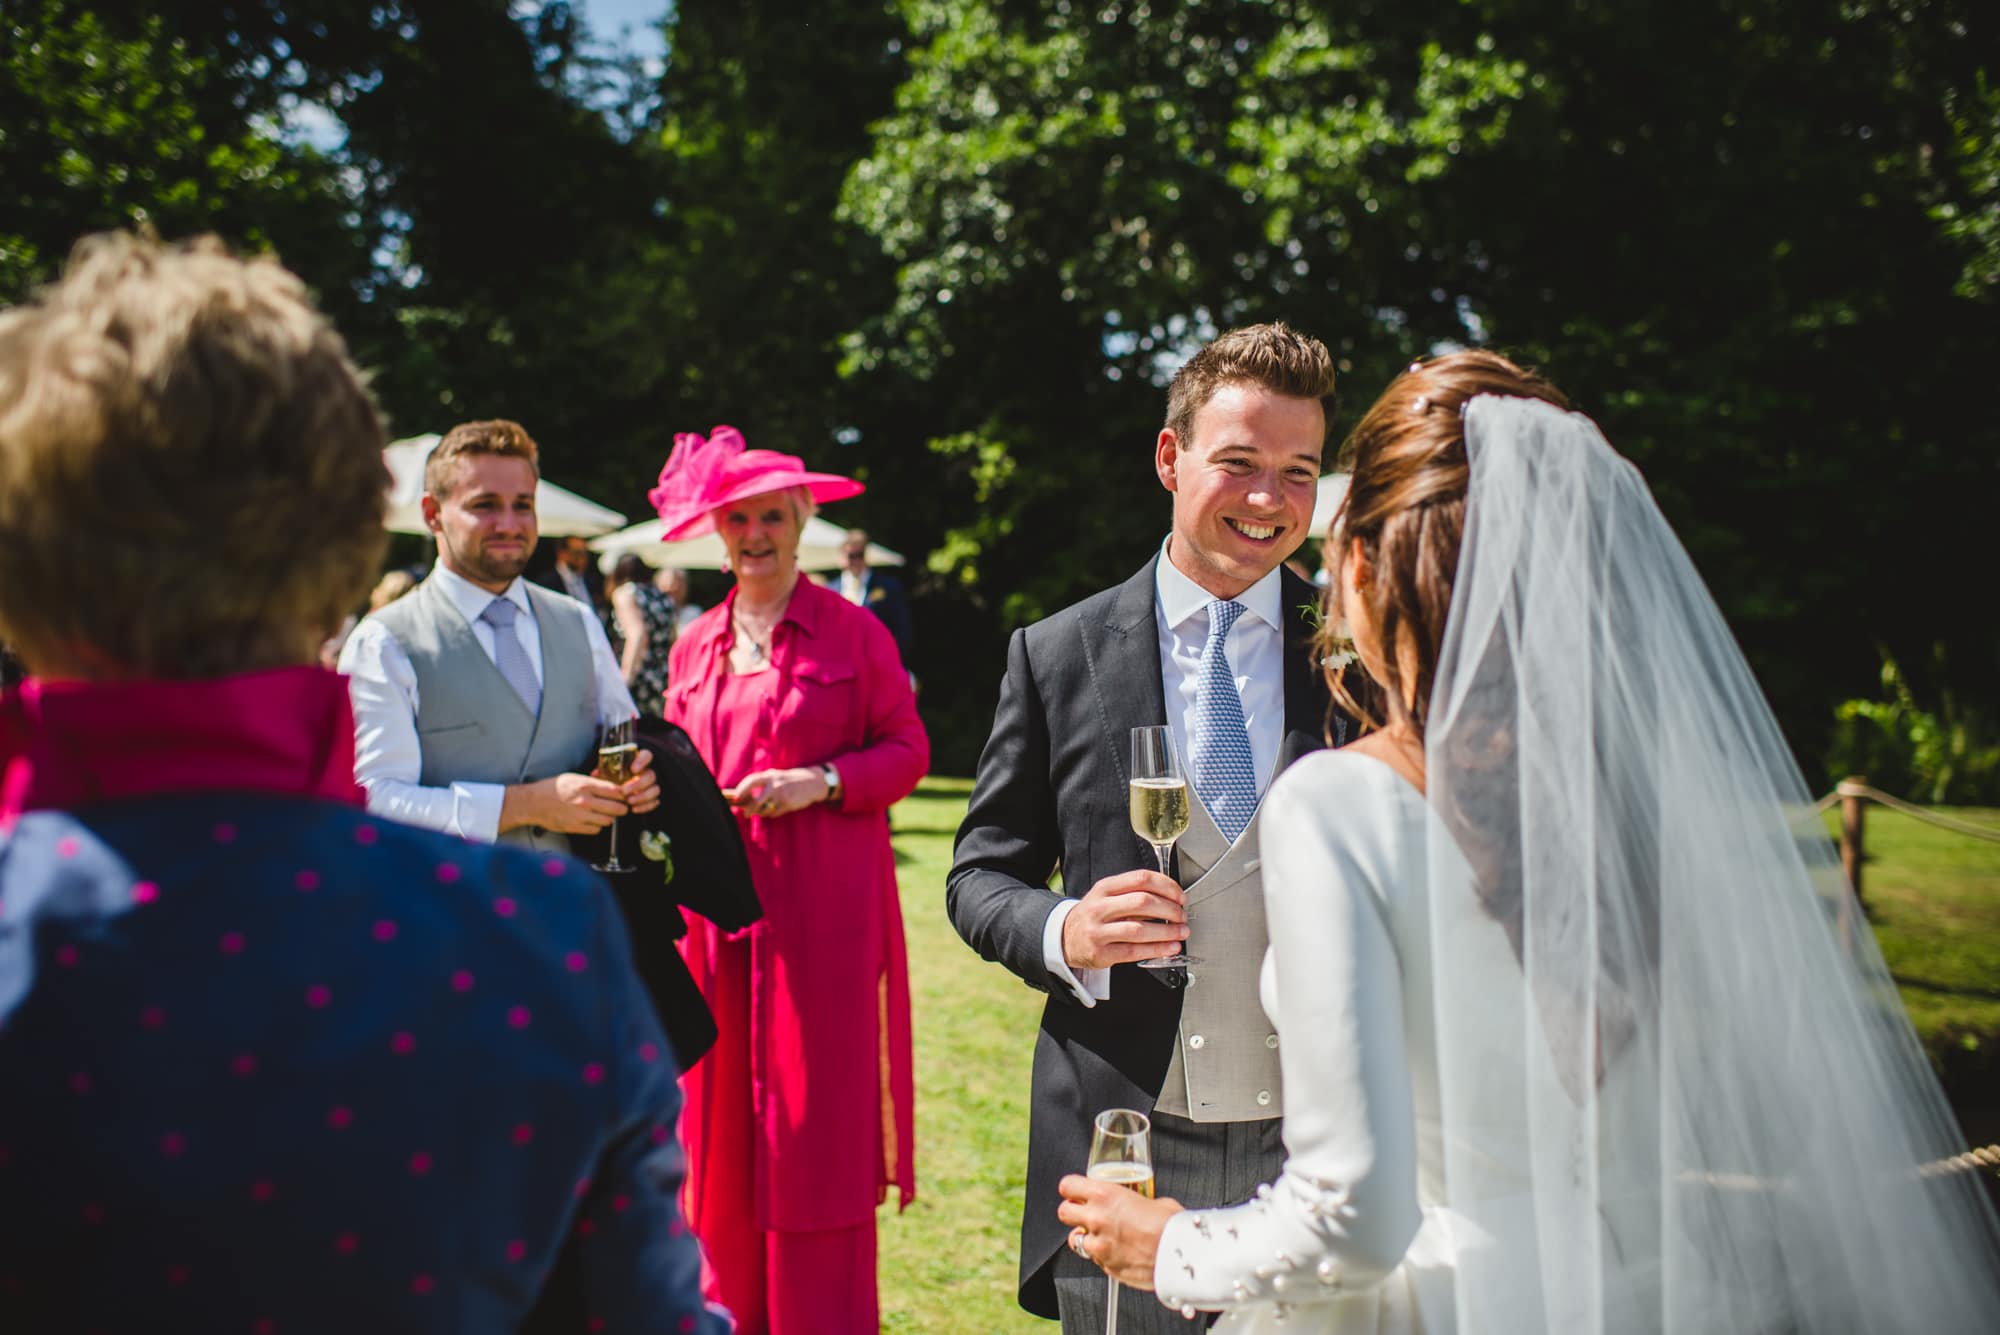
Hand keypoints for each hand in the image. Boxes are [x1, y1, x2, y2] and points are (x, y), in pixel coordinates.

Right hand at [500, 772, 627, 835]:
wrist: (533, 803)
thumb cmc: (552, 788)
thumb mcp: (573, 778)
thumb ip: (592, 782)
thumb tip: (610, 785)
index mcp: (585, 786)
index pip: (615, 791)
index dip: (623, 794)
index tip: (624, 795)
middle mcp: (585, 801)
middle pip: (617, 808)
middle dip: (622, 808)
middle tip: (621, 807)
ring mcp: (580, 816)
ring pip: (608, 821)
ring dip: (609, 818)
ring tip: (604, 813)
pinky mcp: (575, 827)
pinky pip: (596, 830)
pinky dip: (596, 826)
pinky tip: (591, 820)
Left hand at [603, 744, 659, 814]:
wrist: (615, 792)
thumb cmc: (611, 778)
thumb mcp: (607, 773)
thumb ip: (604, 771)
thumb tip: (595, 773)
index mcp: (638, 762)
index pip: (646, 756)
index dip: (642, 762)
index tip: (633, 769)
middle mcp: (647, 772)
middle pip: (651, 775)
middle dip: (638, 784)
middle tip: (624, 791)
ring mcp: (651, 786)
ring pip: (655, 789)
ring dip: (642, 796)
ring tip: (629, 801)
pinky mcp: (653, 798)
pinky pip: (654, 802)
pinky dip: (645, 806)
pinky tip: (634, 809)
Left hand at [723, 766, 829, 818]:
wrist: (813, 782)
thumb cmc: (790, 780)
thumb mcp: (777, 776)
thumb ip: (763, 783)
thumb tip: (746, 797)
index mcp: (770, 775)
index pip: (751, 781)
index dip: (741, 790)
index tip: (735, 798)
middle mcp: (775, 785)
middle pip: (756, 801)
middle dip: (749, 810)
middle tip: (745, 814)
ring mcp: (782, 795)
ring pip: (765, 809)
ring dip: (762, 812)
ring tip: (764, 809)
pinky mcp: (788, 804)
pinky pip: (775, 813)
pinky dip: (773, 813)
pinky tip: (778, 808)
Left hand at [1056, 1174, 1182, 1289]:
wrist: (1181, 1257)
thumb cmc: (1172, 1227)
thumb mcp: (1156, 1201)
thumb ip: (1139, 1201)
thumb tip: (1142, 1204)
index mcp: (1105, 1195)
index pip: (1068, 1185)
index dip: (1071, 1188)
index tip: (1076, 1191)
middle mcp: (1096, 1219)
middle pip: (1063, 1212)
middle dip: (1072, 1212)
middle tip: (1085, 1213)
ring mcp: (1098, 1245)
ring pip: (1075, 1240)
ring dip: (1086, 1237)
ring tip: (1103, 1236)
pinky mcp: (1106, 1266)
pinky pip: (1095, 1259)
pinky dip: (1102, 1255)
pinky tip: (1119, 1252)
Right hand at [1061, 869, 1187, 969]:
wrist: (1063, 938)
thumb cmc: (1093, 916)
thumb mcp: (1106, 896)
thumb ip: (1133, 893)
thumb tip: (1171, 899)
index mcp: (1104, 888)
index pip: (1141, 879)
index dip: (1166, 886)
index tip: (1180, 896)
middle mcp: (1099, 907)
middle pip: (1142, 902)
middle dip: (1170, 909)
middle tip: (1182, 915)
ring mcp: (1098, 931)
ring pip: (1140, 929)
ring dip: (1167, 931)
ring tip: (1181, 932)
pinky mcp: (1100, 954)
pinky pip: (1134, 952)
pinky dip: (1157, 949)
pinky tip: (1170, 947)